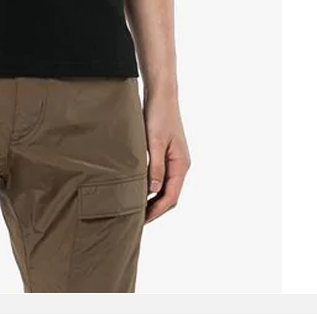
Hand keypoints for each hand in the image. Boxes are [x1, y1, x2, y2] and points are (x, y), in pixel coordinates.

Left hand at [143, 89, 190, 223]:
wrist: (161, 94)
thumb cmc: (158, 115)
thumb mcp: (154, 142)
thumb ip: (155, 167)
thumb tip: (153, 191)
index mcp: (181, 165)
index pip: (171, 197)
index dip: (157, 211)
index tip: (142, 221)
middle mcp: (180, 165)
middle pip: (169, 195)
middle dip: (155, 209)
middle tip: (136, 220)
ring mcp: (174, 159)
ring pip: (164, 186)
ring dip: (152, 199)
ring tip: (136, 208)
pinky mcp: (165, 152)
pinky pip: (160, 176)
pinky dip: (151, 186)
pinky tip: (138, 187)